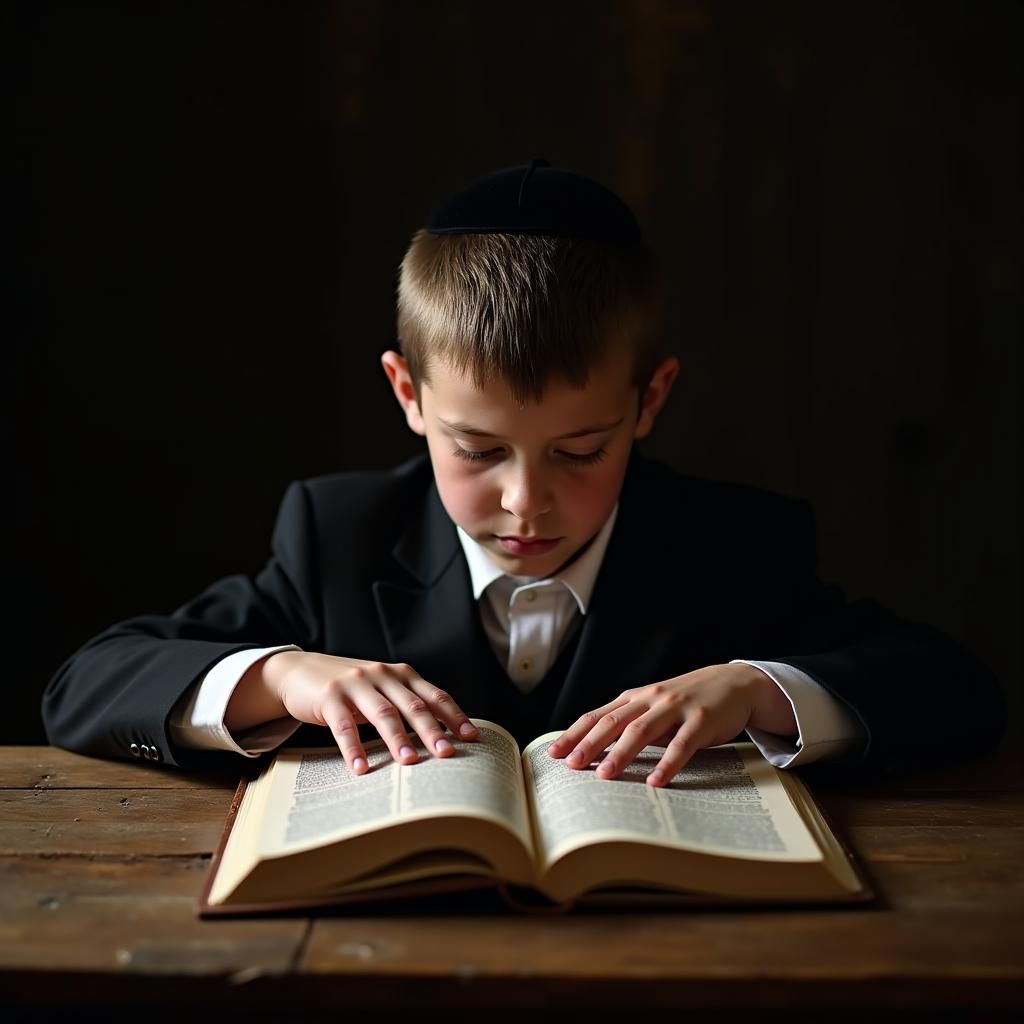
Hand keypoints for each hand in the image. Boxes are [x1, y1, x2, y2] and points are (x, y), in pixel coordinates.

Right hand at [227, 651, 478, 774]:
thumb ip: (406, 704)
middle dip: (432, 731)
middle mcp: (382, 675)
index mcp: (401, 674)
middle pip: (413, 706)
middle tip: (447, 754)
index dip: (454, 716)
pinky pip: (344, 725)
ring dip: (398, 740)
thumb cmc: (352, 687)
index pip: (434, 696)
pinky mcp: (330, 696)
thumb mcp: (382, 689)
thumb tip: (441, 739)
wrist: (301, 670)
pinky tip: (361, 768)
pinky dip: (353, 748)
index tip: (472, 738)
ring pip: (383, 713)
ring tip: (410, 763)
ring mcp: (356, 684)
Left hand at [546, 664, 796, 785]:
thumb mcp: (654, 707)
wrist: (734, 682)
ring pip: (642, 730)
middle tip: (572, 766)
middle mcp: (651, 699)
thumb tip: (596, 754)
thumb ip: (631, 724)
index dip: (573, 734)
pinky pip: (682, 744)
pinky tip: (656, 781)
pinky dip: (668, 763)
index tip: (553, 754)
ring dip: (621, 754)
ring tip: (605, 775)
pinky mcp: (701, 719)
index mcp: (635, 698)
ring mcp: (676, 707)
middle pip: (613, 722)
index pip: (597, 716)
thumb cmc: (687, 701)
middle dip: (589, 744)